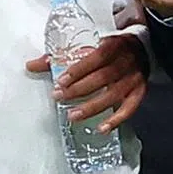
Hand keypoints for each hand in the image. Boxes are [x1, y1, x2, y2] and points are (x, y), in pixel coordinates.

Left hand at [24, 34, 147, 133]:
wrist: (141, 48)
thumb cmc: (110, 48)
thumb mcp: (89, 45)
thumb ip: (60, 56)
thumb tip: (31, 65)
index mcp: (112, 46)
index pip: (95, 57)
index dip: (78, 70)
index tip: (60, 81)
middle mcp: (125, 62)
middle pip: (102, 77)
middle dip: (79, 89)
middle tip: (59, 97)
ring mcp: (133, 78)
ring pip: (113, 94)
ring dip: (93, 107)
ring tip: (73, 116)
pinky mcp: (139, 92)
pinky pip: (130, 108)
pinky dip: (116, 119)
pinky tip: (102, 128)